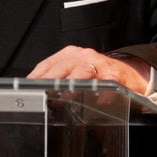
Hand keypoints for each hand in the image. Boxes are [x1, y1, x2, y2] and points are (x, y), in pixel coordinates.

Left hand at [27, 46, 149, 93]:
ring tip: (64, 97)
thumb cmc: (97, 75)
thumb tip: (34, 94)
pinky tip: (97, 101)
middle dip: (50, 81)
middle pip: (62, 67)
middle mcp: (83, 56)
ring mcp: (99, 64)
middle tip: (41, 94)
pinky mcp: (115, 75)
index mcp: (70, 55)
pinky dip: (102, 93)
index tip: (27, 89)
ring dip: (73, 85)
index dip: (36, 77)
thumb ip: (57, 80)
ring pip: (83, 71)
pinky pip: (107, 83)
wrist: (129, 74)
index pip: (48, 64)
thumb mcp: (75, 72)